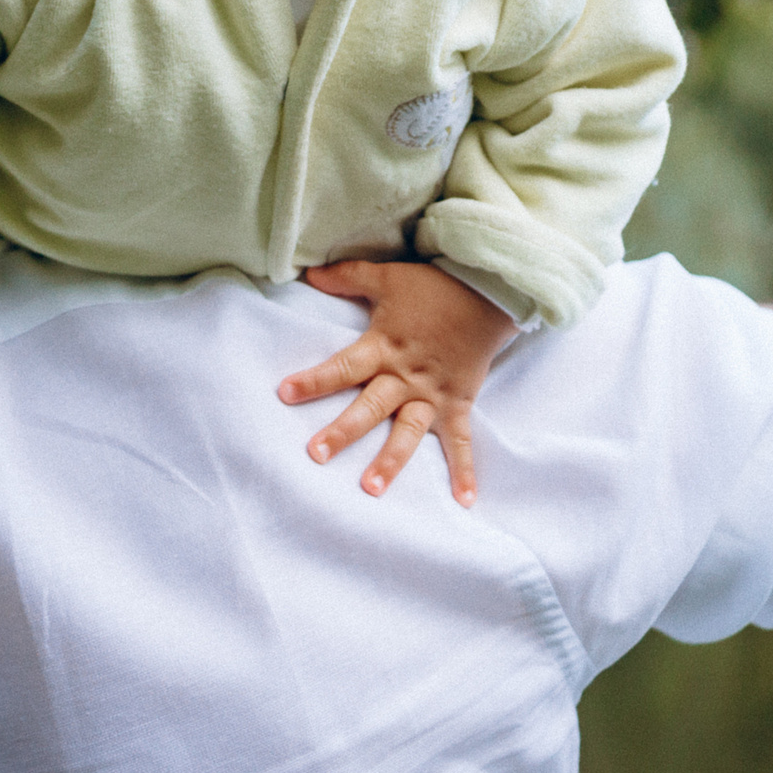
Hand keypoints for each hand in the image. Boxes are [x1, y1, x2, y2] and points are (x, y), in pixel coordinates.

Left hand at [277, 259, 517, 505]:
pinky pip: (461, 441)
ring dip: (390, 460)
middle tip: (317, 454)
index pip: (343, 366)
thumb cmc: (434, 287)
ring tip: (371, 487)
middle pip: (369, 407)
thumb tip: (308, 272)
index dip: (314, 380)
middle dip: (342, 431)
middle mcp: (405, 377)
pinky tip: (464, 500)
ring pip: (407, 431)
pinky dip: (464, 470)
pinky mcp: (458, 403)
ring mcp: (432, 394)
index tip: (285, 393)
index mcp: (384, 348)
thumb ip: (347, 276)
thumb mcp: (388, 277)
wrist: (487, 292)